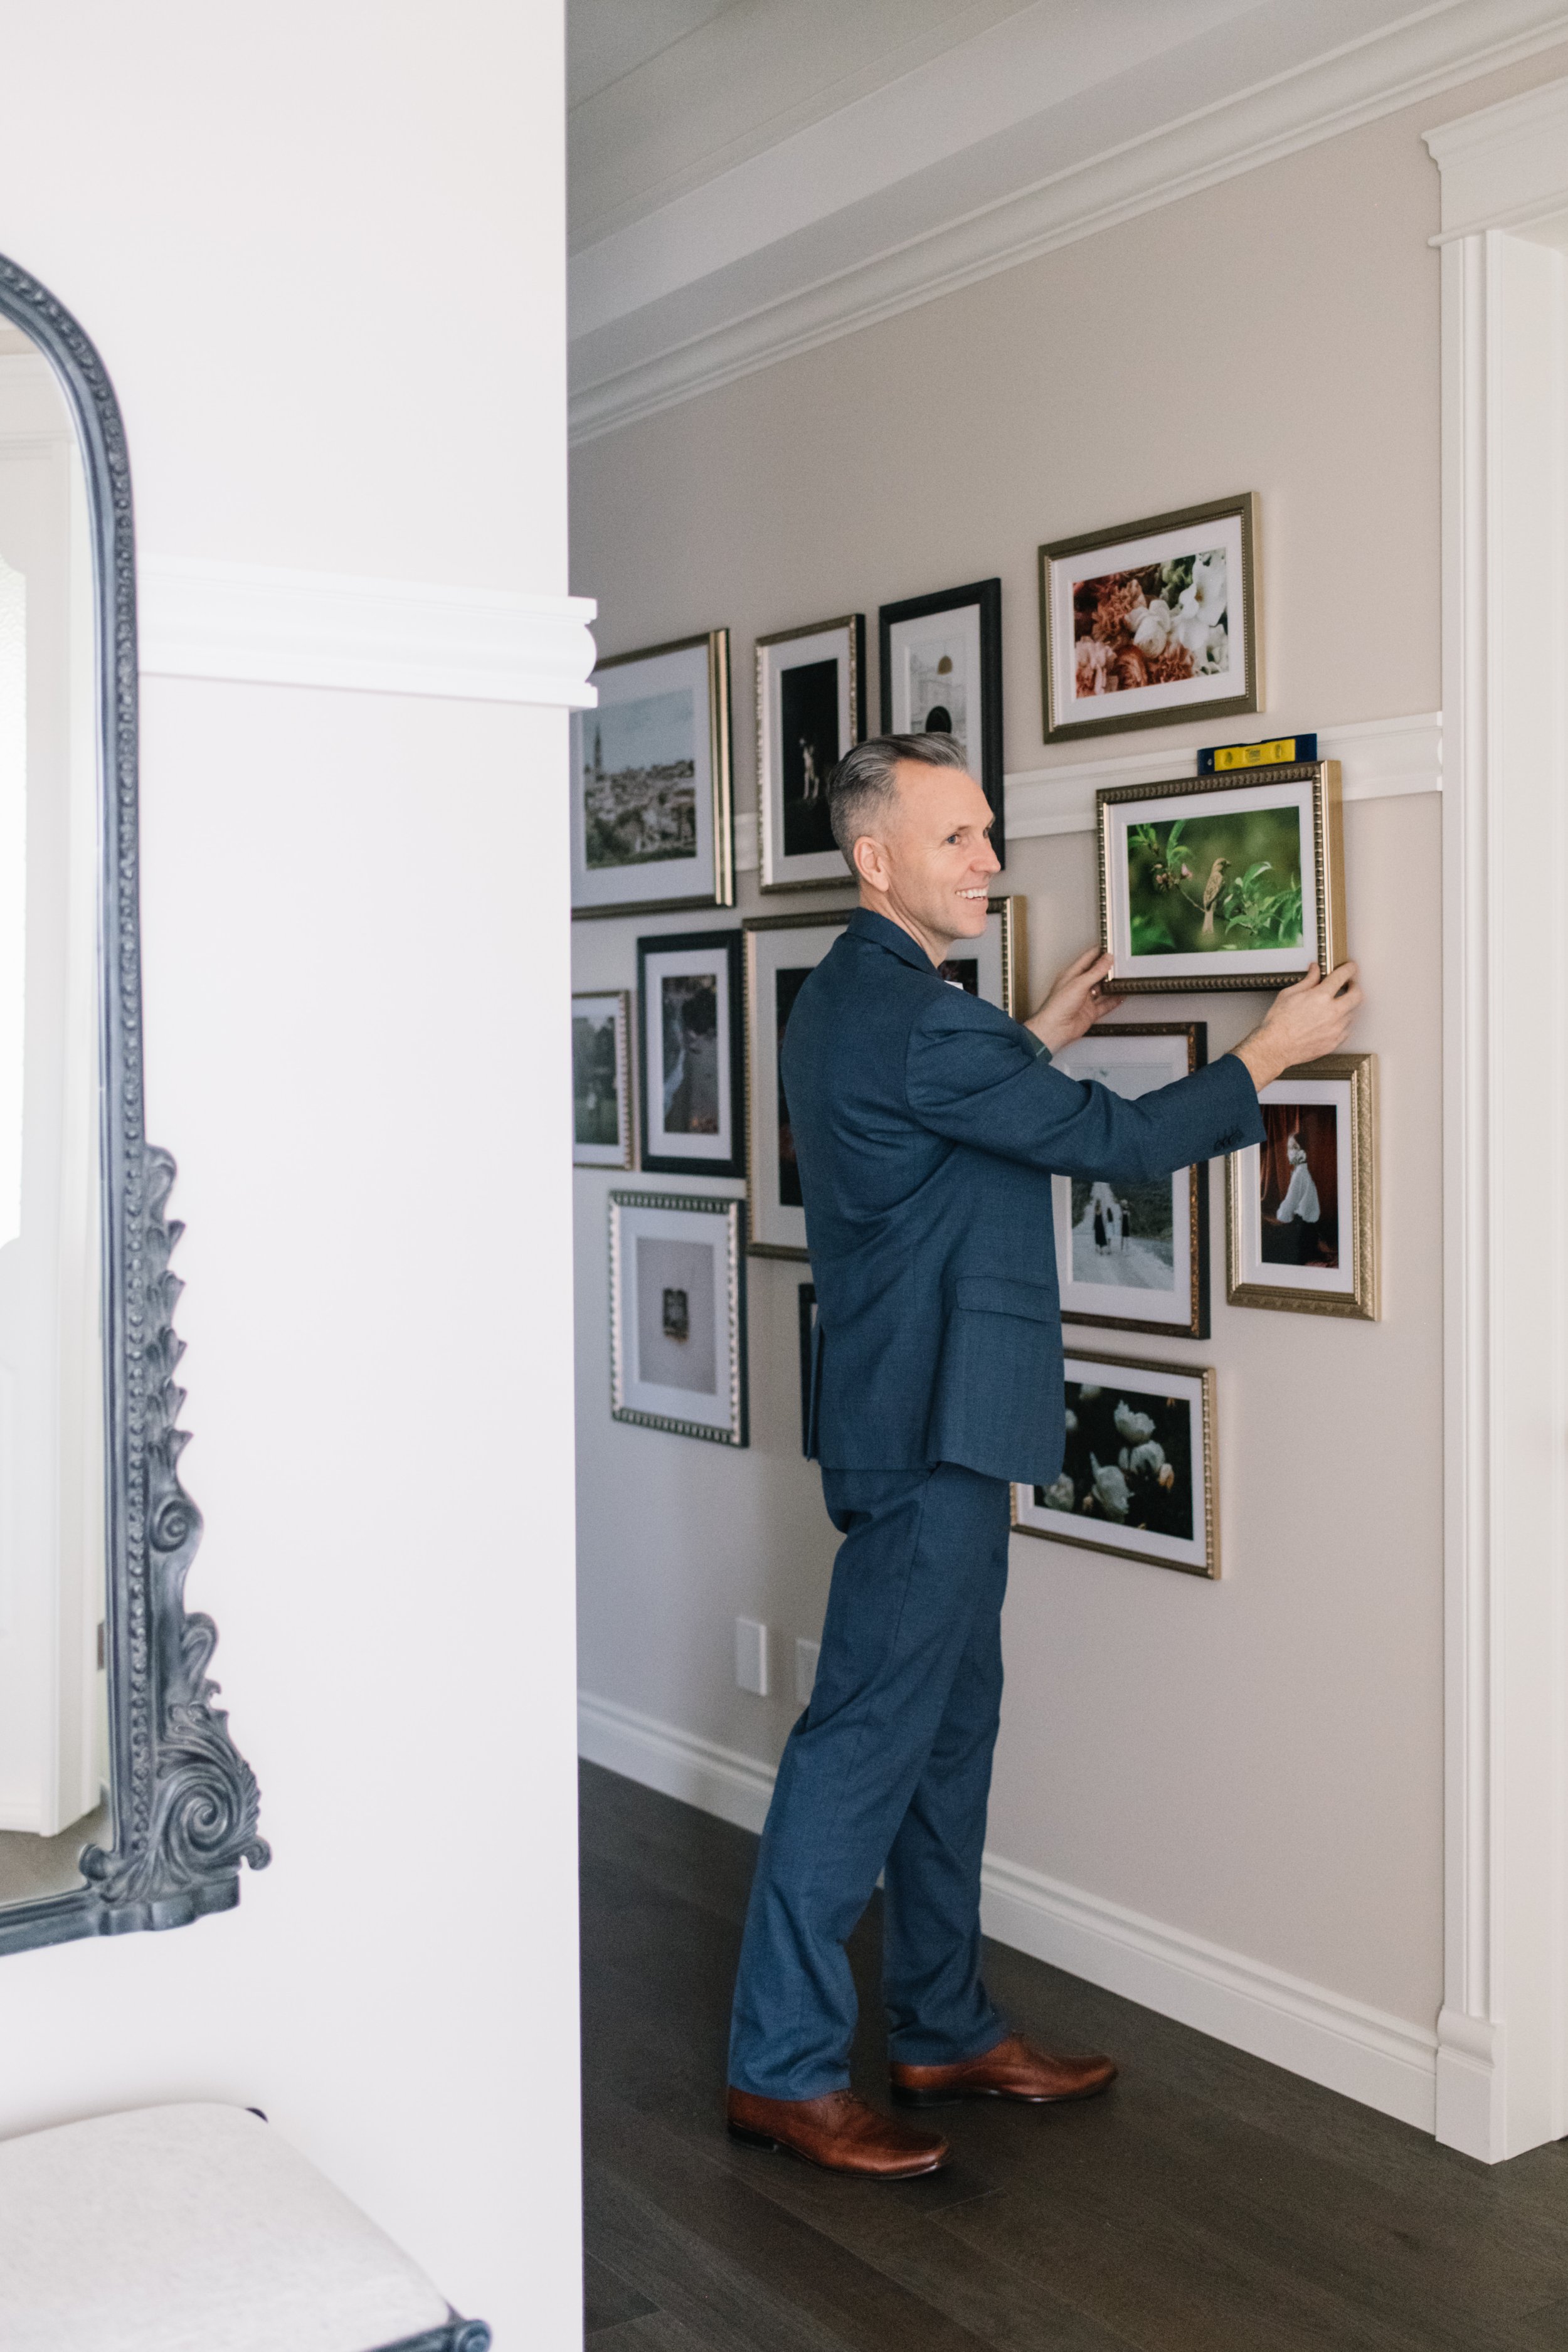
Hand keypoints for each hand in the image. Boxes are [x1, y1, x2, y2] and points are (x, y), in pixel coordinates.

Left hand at [1025, 947, 1125, 1054]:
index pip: (1087, 960)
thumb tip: (1106, 959)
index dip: (1098, 953)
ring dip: (1111, 985)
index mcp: (1071, 976)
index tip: (1109, 947)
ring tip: (1122, 978)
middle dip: (1107, 969)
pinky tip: (1120, 996)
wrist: (1055, 1029)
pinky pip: (1104, 1005)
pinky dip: (1113, 1001)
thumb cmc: (1057, 1007)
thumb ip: (1095, 971)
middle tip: (1119, 963)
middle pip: (1095, 974)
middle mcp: (1077, 987)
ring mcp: (1084, 1000)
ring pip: (1101, 989)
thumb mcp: (1079, 984)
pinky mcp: (1089, 1012)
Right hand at [1230, 961, 1361, 1092]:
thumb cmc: (1278, 1024)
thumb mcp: (1289, 994)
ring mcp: (1335, 1029)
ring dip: (1347, 1007)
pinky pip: (1347, 1030)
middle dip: (1356, 987)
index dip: (1349, 969)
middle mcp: (1332, 1012)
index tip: (1351, 968)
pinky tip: (1333, 1022)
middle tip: (1351, 986)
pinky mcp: (1334, 1042)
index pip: (1343, 976)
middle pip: (1357, 995)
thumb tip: (1314, 970)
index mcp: (1321, 997)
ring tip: (1337, 1006)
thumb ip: (1307, 981)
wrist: (1275, 1047)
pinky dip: (1343, 1023)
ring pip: (1352, 1013)